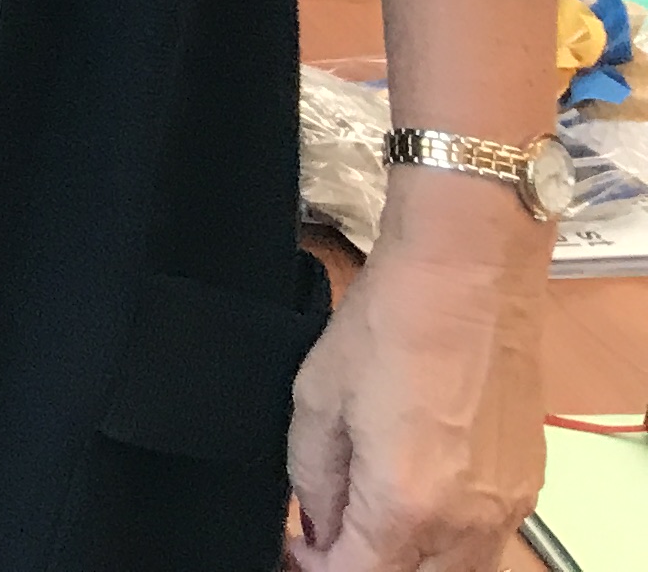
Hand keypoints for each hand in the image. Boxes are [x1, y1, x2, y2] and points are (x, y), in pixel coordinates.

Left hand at [285, 172, 544, 568]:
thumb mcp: (314, 401)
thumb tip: (318, 527)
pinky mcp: (525, 488)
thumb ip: (312, 481)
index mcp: (405, 503)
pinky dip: (446, 540)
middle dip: (362, 566)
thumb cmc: (388, 326)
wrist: (465, 279)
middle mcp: (464, 521)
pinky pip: (483, 543)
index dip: (316, 567)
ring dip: (407, 558)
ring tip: (368, 517)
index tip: (298, 545)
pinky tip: (415, 500)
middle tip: (328, 535)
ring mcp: (504, 508)